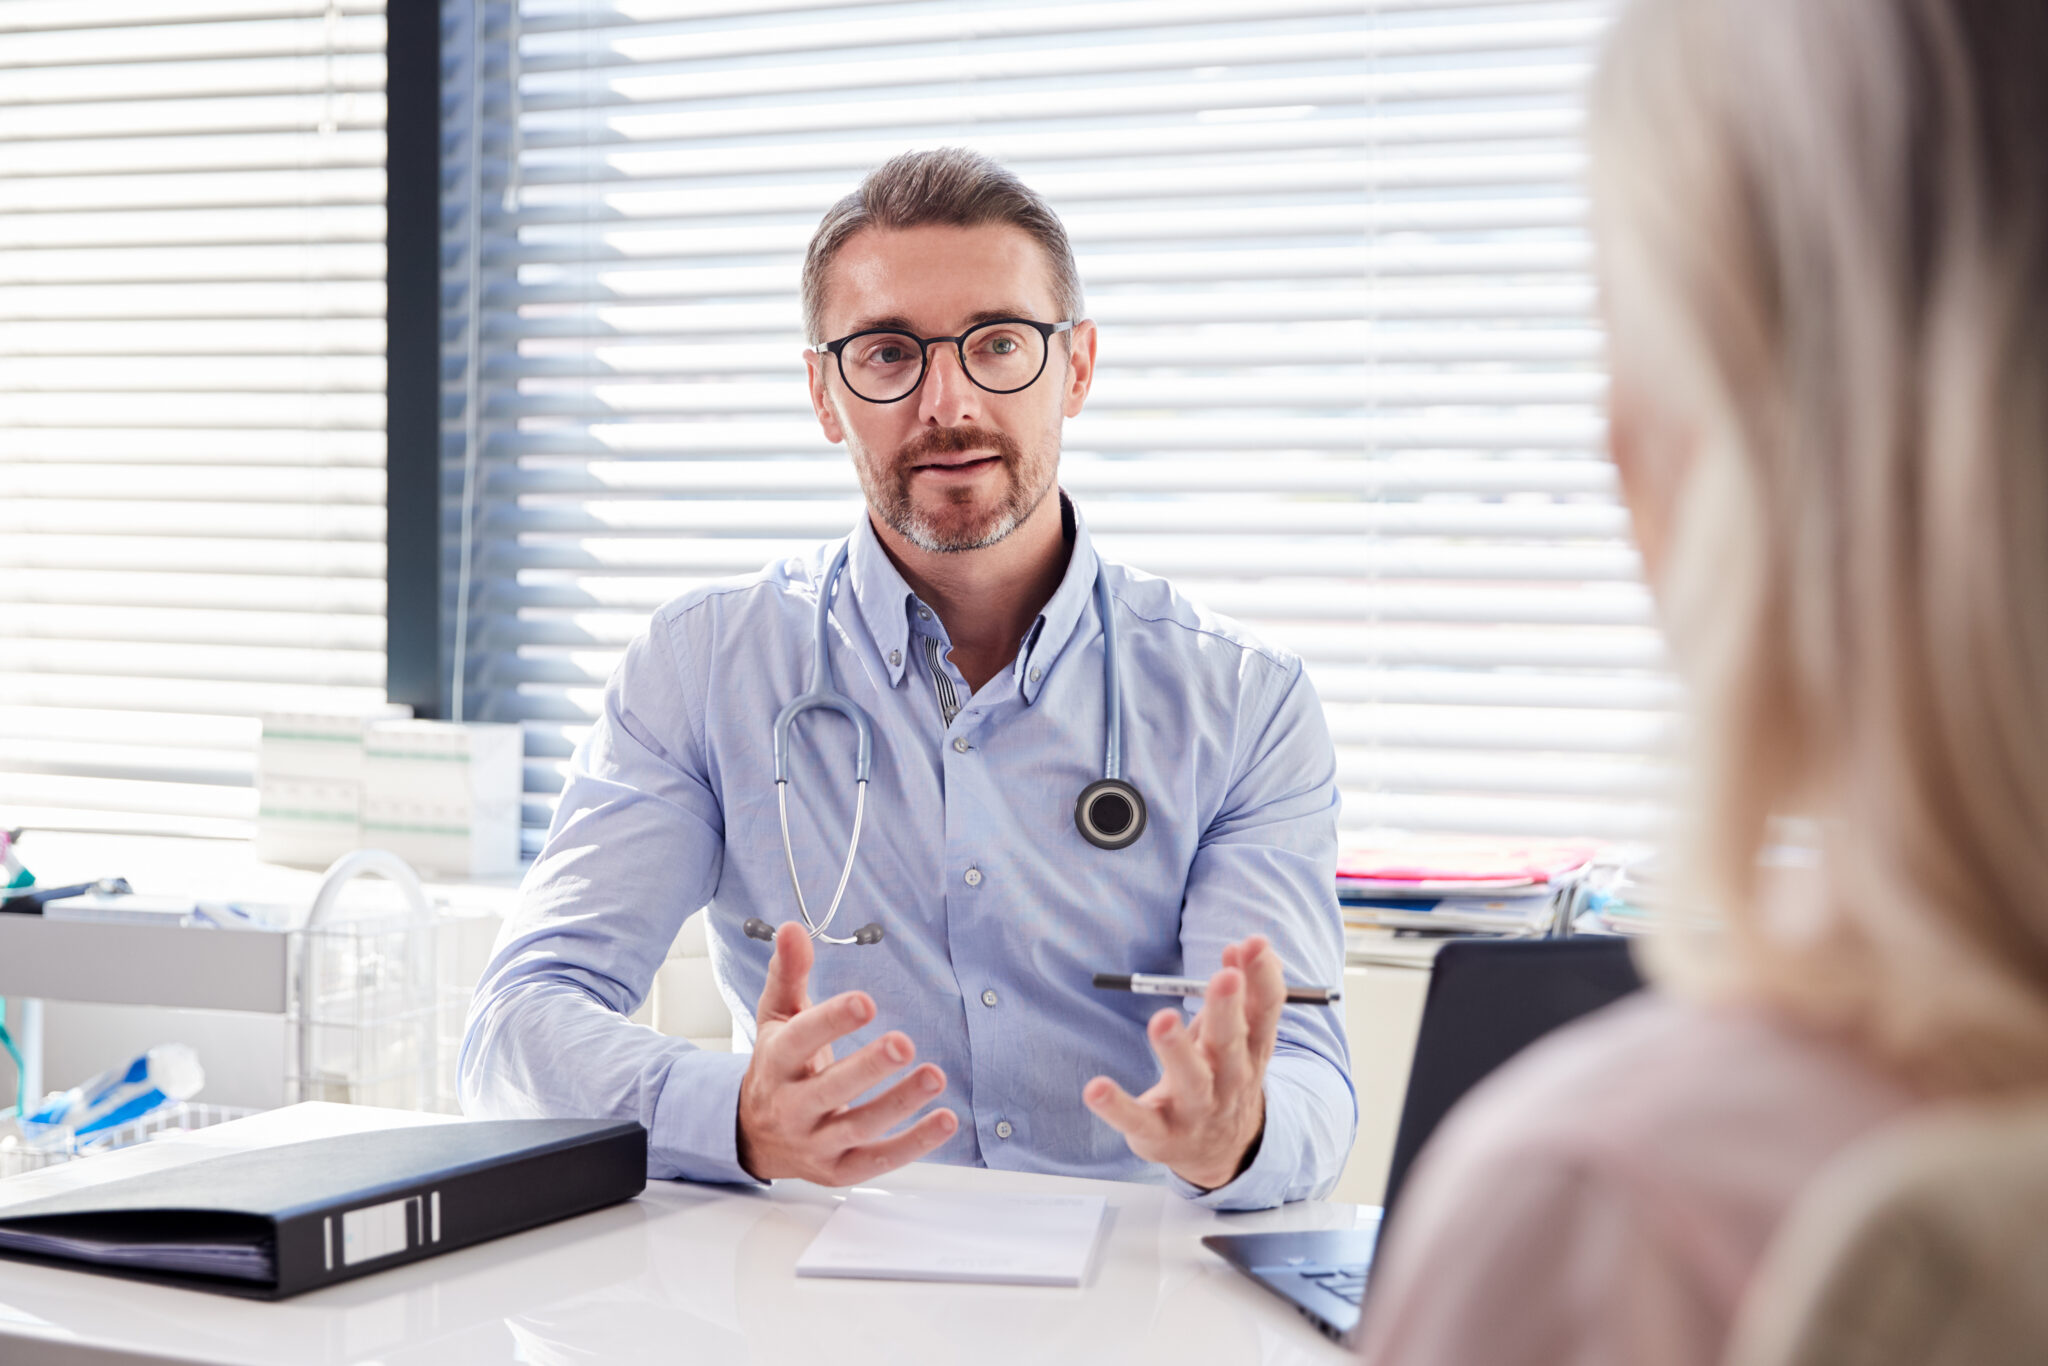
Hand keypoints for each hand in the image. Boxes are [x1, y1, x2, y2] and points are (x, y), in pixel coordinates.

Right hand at [736, 920, 957, 1182]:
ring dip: (899, 1103)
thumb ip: (789, 973)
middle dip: (867, 1068)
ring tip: (934, 1076)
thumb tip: (793, 927)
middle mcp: (790, 1107)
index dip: (831, 1022)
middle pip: (829, 1090)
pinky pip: (877, 1160)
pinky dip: (914, 1143)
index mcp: (775, 1063)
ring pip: (858, 1126)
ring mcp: (815, 1142)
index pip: (799, 1041)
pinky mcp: (838, 1169)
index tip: (865, 1002)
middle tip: (904, 1044)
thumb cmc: (777, 1066)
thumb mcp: (777, 1016)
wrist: (754, 1136)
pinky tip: (945, 1120)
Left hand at [1082, 935, 1284, 1190]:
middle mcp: (1229, 1081)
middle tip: (1225, 977)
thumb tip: (1238, 946)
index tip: (1256, 944)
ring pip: (1191, 1080)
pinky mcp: (1160, 1135)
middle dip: (1227, 1009)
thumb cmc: (1223, 1077)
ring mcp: (1196, 1110)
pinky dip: (1117, 1106)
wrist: (1222, 1152)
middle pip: (1230, 1042)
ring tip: (1162, 1019)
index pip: (1264, 1012)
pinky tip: (1096, 1088)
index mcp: (1250, 1051)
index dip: (1263, 978)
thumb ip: (1240, 995)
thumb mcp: (1238, 1038)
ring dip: (1177, 1050)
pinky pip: (1137, 1119)